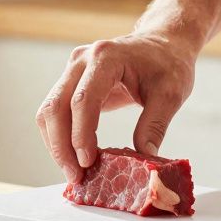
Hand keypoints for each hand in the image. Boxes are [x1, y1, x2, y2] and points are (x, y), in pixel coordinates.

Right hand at [36, 32, 197, 182]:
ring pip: (49, 111)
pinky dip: (61, 137)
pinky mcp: (71, 81)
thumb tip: (144, 159)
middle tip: (75, 176)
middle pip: (56, 106)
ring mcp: (72, 70)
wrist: (162, 43)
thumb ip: (155, 125)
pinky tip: (74, 157)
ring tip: (74, 172)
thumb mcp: (171, 94)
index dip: (81, 134)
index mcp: (106, 57)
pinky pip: (56, 112)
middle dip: (61, 146)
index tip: (88, 162)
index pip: (83, 99)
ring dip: (56, 144)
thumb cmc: (168, 63)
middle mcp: (81, 61)